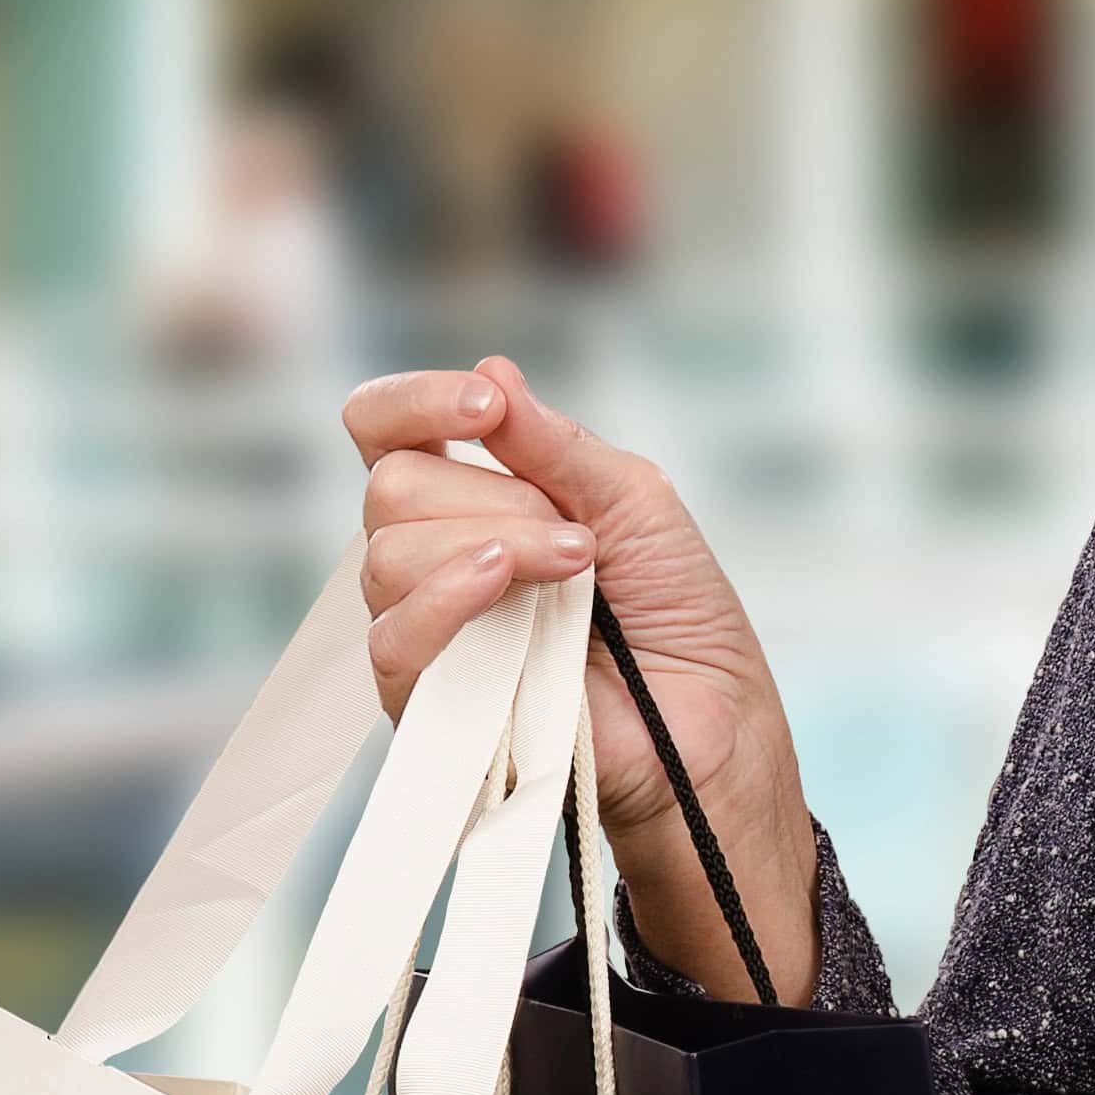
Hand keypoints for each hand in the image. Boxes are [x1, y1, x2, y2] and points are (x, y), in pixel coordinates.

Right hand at [341, 356, 818, 1002]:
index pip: (385, 428)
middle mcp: (431, 555)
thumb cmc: (679, 614)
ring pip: (387, 553)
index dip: (414, 400)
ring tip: (577, 571)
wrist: (709, 724)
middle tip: (579, 537)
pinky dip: (447, 598)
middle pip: (389, 485)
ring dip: (494, 544)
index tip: (485, 405)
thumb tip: (491, 371)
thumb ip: (557, 443)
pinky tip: (504, 587)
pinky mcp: (427, 701)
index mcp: (471, 496)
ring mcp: (424, 628)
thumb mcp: (634, 501)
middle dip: (492, 495)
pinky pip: (391, 638)